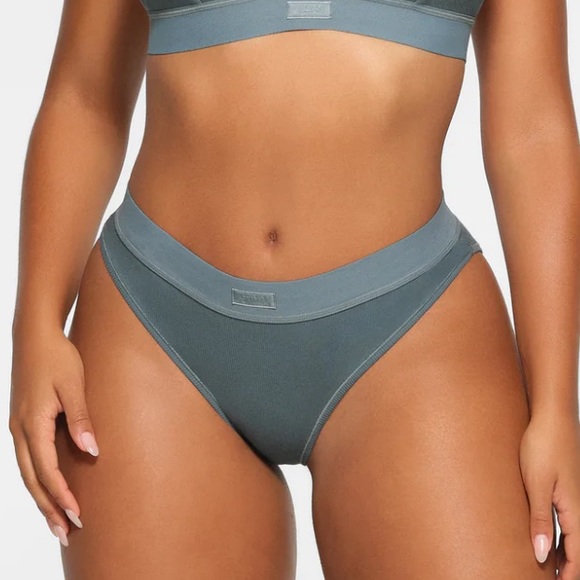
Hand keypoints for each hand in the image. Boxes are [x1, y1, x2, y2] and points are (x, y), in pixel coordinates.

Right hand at [9, 326, 98, 546]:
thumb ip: (81, 418)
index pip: (48, 471)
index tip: (79, 516)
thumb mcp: (74, 385)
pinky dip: (37, 480)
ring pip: (27, 473)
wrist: (35, 336)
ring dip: (41, 498)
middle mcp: (20, 431)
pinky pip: (27, 460)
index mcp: (32, 424)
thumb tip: (92, 451)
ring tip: (57, 521)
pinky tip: (47, 488)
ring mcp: (18, 427)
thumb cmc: (58, 358)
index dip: (63, 496)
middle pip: (33, 480)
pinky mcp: (23, 422)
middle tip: (66, 533)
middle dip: (49, 508)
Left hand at [519, 413, 579, 578]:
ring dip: (560, 551)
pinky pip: (564, 519)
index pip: (577, 554)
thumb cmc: (542, 447)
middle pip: (576, 547)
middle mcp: (578, 507)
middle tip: (548, 578)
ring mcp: (573, 496)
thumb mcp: (536, 484)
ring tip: (545, 565)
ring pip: (570, 534)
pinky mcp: (565, 487)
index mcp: (575, 511)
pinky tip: (543, 536)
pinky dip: (556, 533)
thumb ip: (538, 519)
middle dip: (566, 566)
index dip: (569, 574)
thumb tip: (540, 555)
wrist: (552, 418)